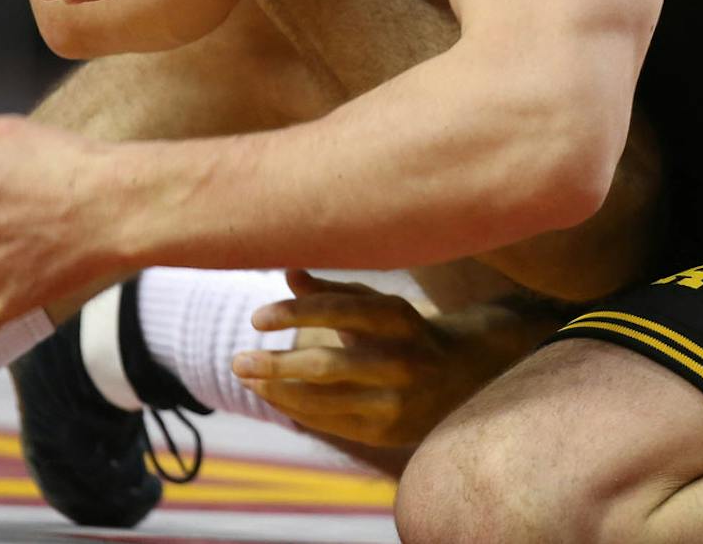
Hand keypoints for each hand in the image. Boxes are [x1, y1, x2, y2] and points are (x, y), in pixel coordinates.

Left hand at [229, 271, 508, 447]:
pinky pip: (330, 423)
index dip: (296, 313)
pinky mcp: (388, 432)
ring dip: (277, 391)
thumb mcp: (378, 307)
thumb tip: (288, 271)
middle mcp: (402, 361)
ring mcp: (396, 402)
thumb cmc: (405, 333)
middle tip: (237, 360)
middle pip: (327, 364)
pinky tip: (273, 395)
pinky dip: (295, 409)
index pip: (341, 311)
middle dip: (275, 364)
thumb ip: (333, 291)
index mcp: (400, 319)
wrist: (465, 379)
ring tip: (246, 378)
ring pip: (323, 401)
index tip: (257, 318)